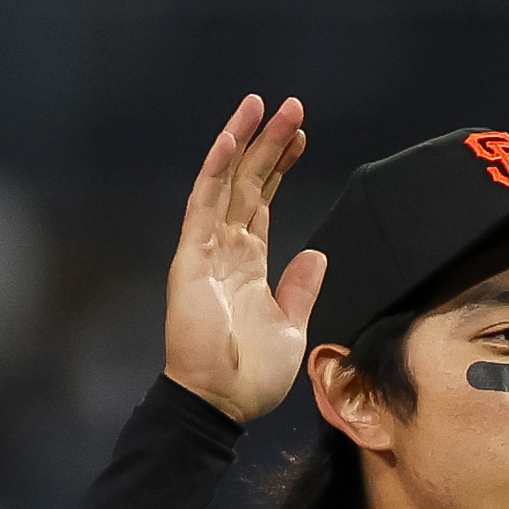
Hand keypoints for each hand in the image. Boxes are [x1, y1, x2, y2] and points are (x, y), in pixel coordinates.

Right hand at [163, 95, 324, 424]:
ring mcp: (206, 249)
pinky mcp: (192, 257)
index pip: (263, 203)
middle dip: (268, 143)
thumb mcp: (291, 326)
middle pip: (247, 183)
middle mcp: (226, 250)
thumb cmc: (251, 374)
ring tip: (263, 105)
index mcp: (249, 265)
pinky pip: (203, 204)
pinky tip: (228, 139)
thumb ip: (300, 288)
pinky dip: (215, 169)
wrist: (221, 403)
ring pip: (226, 182)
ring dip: (242, 142)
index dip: (280, 168)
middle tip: (291, 106)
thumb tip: (316, 253)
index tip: (301, 138)